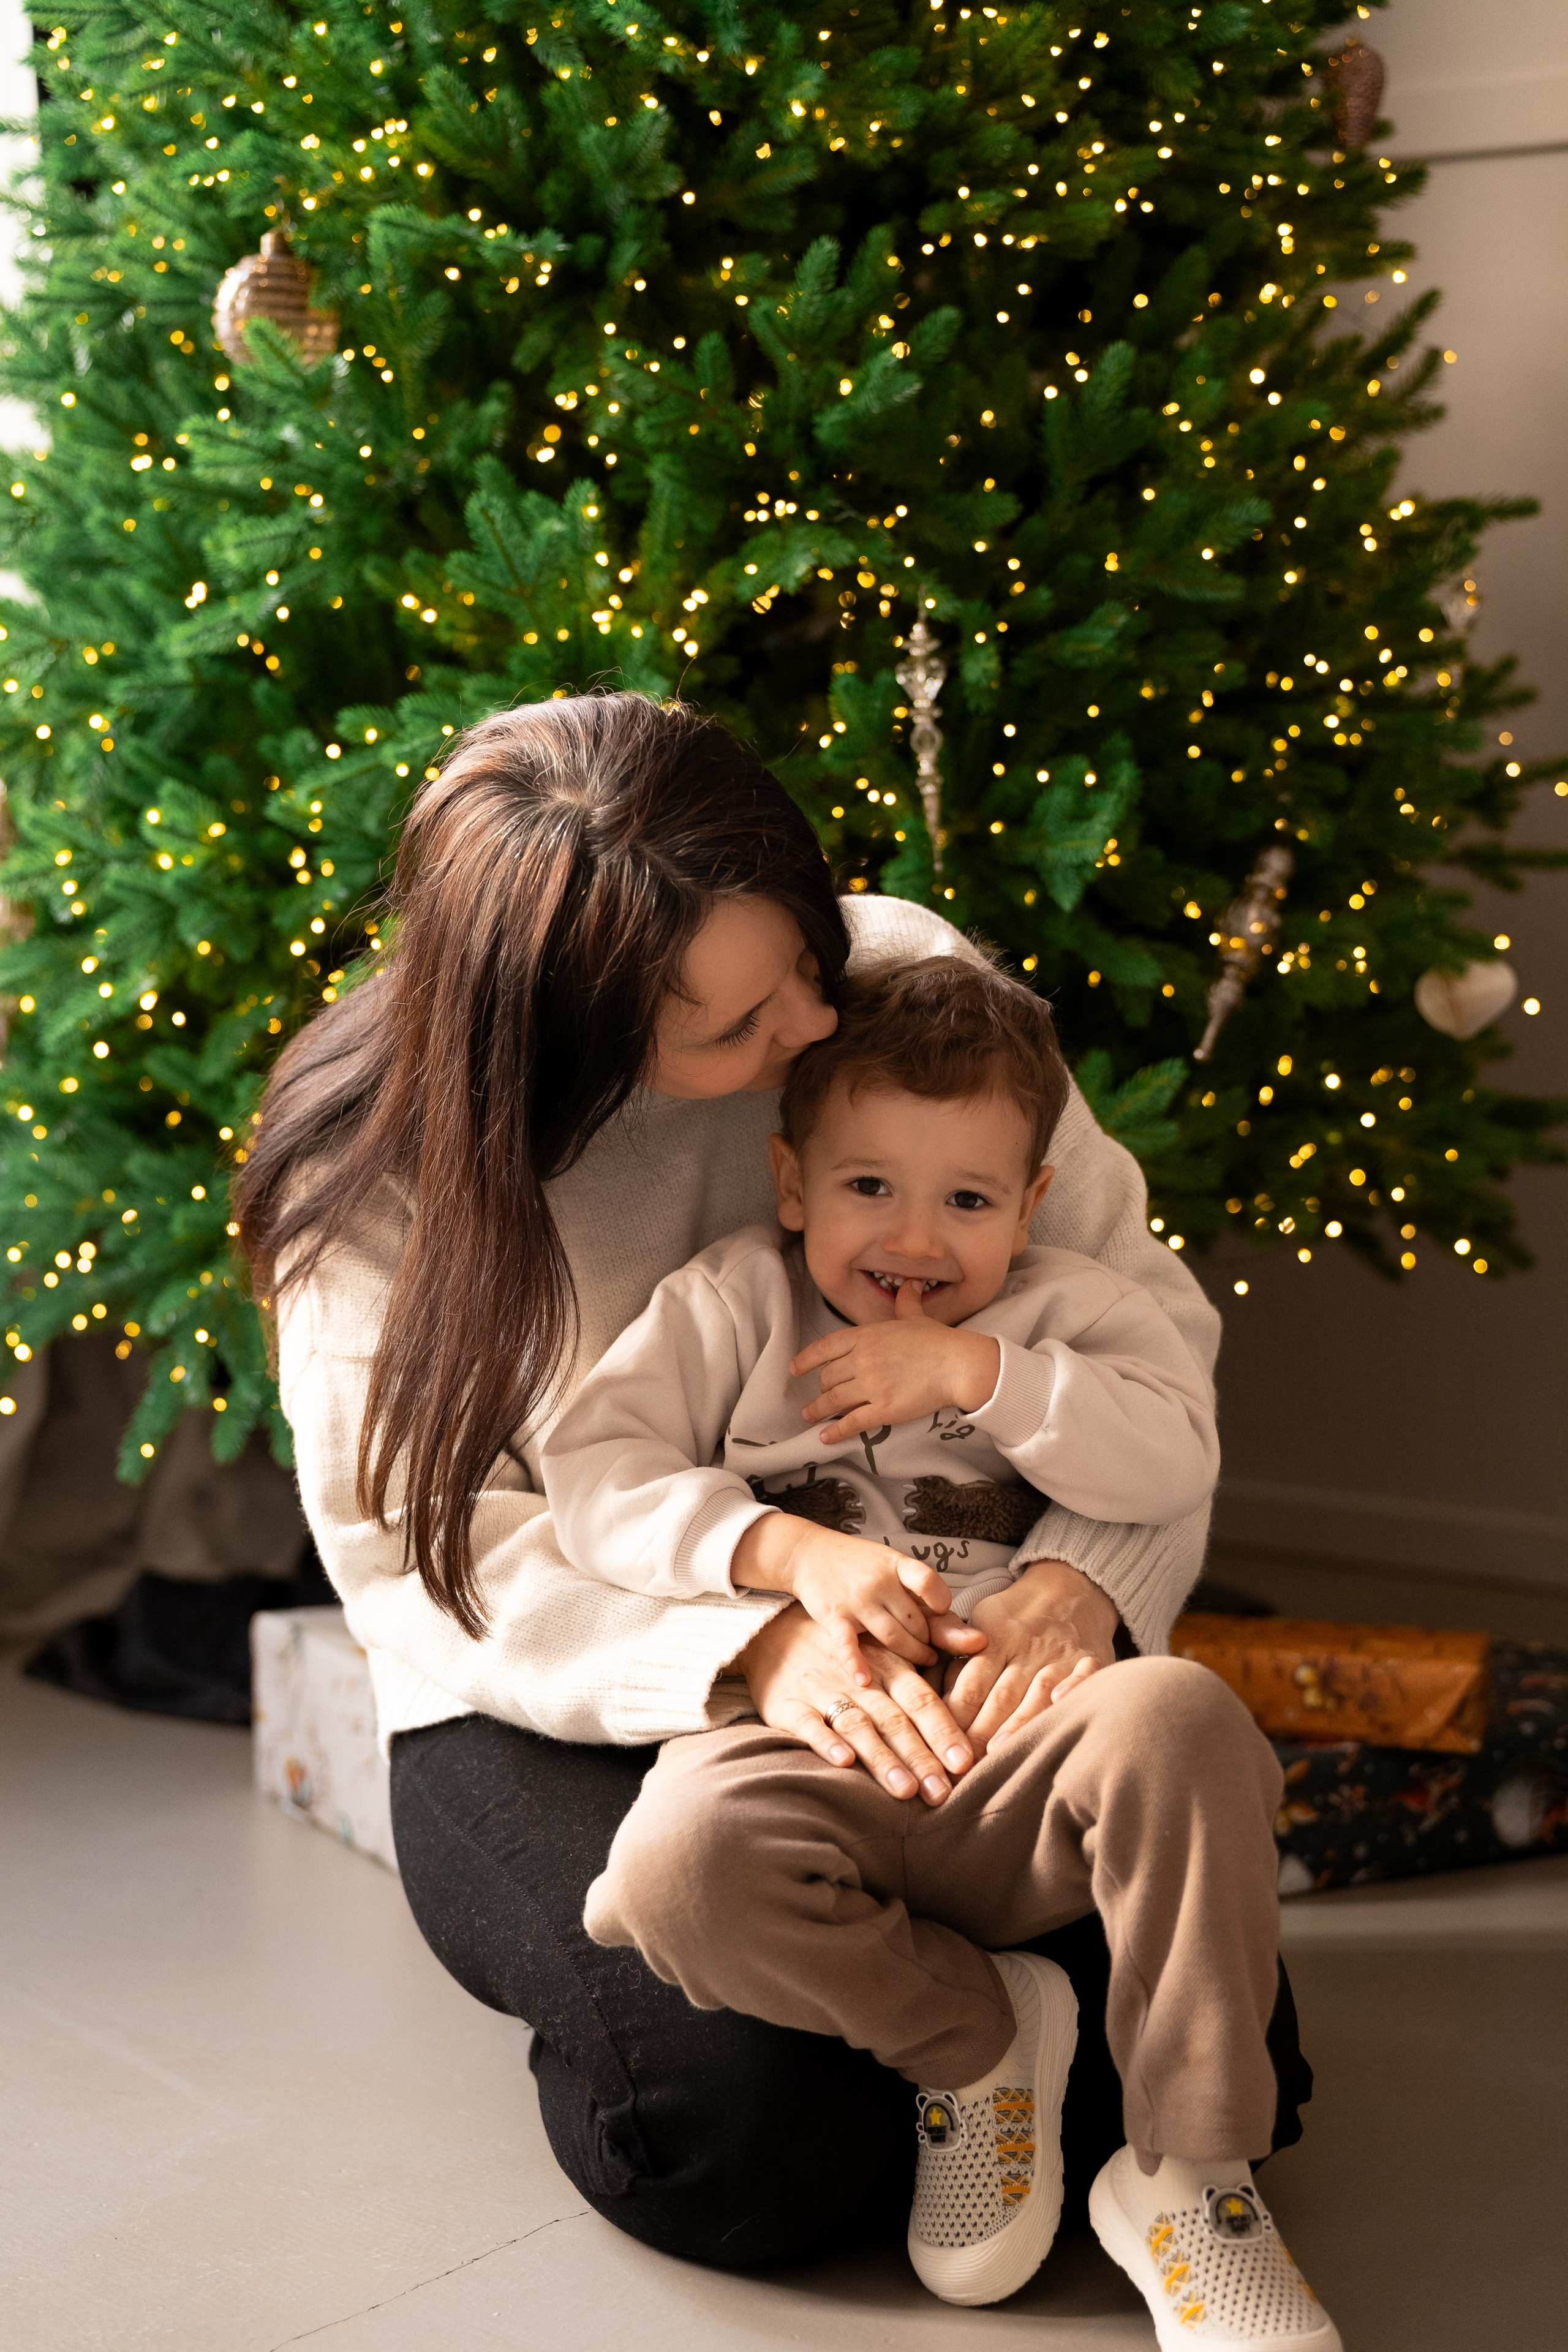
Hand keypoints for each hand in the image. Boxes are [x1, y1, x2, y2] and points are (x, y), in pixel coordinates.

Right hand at [731, 1510, 986, 1686]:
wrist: (809, 1553)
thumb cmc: (863, 1567)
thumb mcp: (896, 1572)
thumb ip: (932, 1604)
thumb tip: (980, 1640)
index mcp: (897, 1565)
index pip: (929, 1582)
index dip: (941, 1603)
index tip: (940, 1614)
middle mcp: (879, 1581)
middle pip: (916, 1622)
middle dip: (928, 1642)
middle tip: (932, 1655)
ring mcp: (856, 1600)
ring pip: (893, 1637)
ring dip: (910, 1655)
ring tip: (920, 1662)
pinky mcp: (833, 1617)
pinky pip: (848, 1644)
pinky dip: (857, 1663)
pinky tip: (865, 1681)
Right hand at [736, 1602, 978, 1805]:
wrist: (774, 1630)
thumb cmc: (846, 1648)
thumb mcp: (887, 1644)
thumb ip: (934, 1646)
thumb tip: (982, 1642)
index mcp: (888, 1667)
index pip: (922, 1701)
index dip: (944, 1732)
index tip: (965, 1763)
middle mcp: (860, 1681)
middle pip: (894, 1721)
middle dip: (920, 1758)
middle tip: (942, 1793)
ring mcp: (823, 1691)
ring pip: (857, 1726)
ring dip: (882, 1758)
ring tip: (904, 1790)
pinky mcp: (789, 1704)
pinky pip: (808, 1724)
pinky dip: (826, 1742)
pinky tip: (843, 1761)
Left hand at [789, 1277, 1000, 1444]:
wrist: (958, 1365)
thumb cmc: (939, 1340)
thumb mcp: (916, 1316)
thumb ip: (906, 1301)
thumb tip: (910, 1284)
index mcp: (865, 1336)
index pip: (825, 1347)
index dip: (806, 1359)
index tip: (795, 1368)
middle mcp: (862, 1360)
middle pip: (828, 1377)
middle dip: (821, 1388)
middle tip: (820, 1395)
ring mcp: (871, 1385)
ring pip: (833, 1400)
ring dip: (818, 1410)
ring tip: (810, 1416)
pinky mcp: (883, 1410)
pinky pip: (851, 1423)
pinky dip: (835, 1431)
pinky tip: (825, 1437)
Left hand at [944, 1558, 1119, 1755]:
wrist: (1070, 1585)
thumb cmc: (1016, 1616)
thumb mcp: (980, 1623)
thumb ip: (958, 1663)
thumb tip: (933, 1708)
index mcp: (994, 1639)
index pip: (969, 1685)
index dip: (953, 1718)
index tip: (940, 1750)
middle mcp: (1026, 1649)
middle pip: (1000, 1696)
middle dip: (979, 1733)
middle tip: (962, 1768)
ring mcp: (1060, 1655)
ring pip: (1037, 1691)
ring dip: (1018, 1721)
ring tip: (999, 1752)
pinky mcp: (1091, 1658)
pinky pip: (1085, 1674)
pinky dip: (1074, 1688)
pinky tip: (1061, 1704)